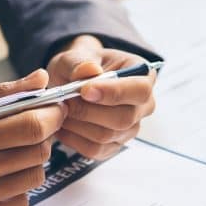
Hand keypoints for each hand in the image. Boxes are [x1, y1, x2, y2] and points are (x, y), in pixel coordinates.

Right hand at [0, 69, 66, 205]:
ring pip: (34, 179)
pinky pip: (20, 204)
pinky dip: (18, 189)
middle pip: (38, 153)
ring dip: (31, 163)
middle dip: (42, 137)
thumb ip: (2, 95)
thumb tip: (41, 78)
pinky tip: (0, 177)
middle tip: (28, 129)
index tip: (56, 109)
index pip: (33, 127)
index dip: (52, 116)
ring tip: (10, 153)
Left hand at [46, 35, 156, 158]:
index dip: (114, 92)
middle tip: (65, 100)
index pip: (140, 90)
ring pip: (107, 136)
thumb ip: (79, 62)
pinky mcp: (114, 145)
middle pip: (124, 118)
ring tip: (62, 109)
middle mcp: (143, 105)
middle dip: (89, 111)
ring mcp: (130, 128)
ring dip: (78, 124)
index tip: (85, 90)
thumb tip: (90, 71)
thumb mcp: (74, 56)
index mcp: (143, 75)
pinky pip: (95, 150)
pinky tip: (63, 123)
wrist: (71, 82)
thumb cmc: (79, 67)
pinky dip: (73, 138)